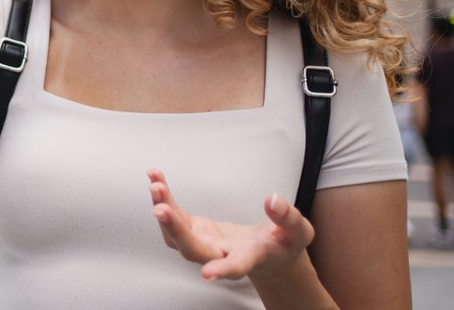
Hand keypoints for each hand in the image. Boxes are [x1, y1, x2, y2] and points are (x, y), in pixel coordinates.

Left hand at [147, 169, 315, 281]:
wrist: (268, 253)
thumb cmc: (284, 243)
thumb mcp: (298, 232)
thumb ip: (288, 219)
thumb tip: (273, 200)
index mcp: (249, 258)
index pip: (236, 266)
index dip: (222, 271)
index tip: (207, 274)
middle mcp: (220, 254)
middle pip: (193, 250)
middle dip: (175, 229)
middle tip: (160, 208)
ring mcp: (203, 243)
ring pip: (176, 235)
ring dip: (163, 210)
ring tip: (156, 185)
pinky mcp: (194, 230)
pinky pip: (174, 215)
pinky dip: (163, 198)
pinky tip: (155, 178)